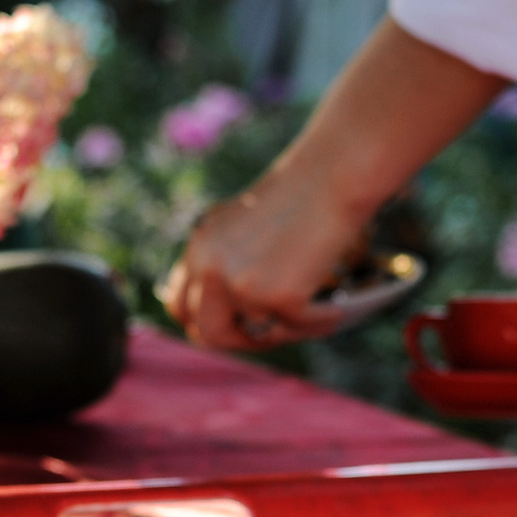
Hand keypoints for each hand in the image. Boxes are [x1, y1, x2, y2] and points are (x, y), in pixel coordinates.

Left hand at [158, 174, 366, 351]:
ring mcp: (240, 285)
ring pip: (258, 336)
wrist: (331, 176)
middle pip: (207, 334)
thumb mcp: (241, 229)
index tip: (235, 326)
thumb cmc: (299, 196)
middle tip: (274, 333)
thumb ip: (224, 266)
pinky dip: (321, 321)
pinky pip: (299, 329)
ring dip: (287, 330)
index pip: (179, 306)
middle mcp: (210, 268)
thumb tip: (231, 315)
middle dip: (242, 340)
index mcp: (198, 248)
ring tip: (314, 311)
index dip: (205, 324)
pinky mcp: (277, 295)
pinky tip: (336, 307)